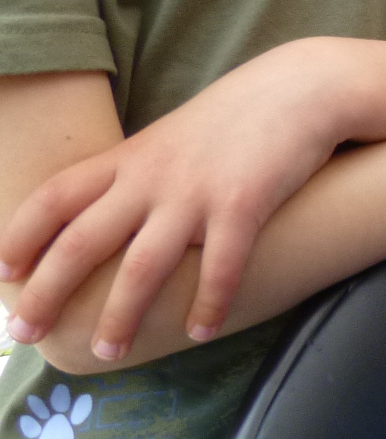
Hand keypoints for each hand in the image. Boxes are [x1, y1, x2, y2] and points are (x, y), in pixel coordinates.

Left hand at [0, 40, 355, 358]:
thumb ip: (142, 172)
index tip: (0, 272)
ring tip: (108, 351)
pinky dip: (208, 303)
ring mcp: (196, 192)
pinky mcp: (245, 204)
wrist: (302, 87)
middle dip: (46, 291)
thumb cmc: (240, 116)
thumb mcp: (175, 136)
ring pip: (142, 265)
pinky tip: (202, 331)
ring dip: (120, 314)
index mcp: (130, 158)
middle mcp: (152, 177)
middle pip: (82, 240)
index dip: (21, 235)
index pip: (55, 197)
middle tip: (24, 333)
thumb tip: (117, 213)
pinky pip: (220, 266)